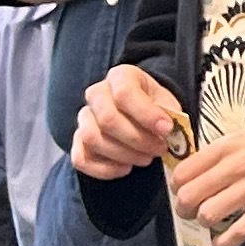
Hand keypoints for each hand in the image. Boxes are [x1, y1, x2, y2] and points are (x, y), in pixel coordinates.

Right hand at [74, 62, 187, 179]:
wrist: (143, 114)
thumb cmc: (156, 106)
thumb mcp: (167, 103)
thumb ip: (167, 114)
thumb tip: (166, 132)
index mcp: (120, 76)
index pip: (124, 94)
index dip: (146, 115)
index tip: (167, 129)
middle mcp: (97, 94)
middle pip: (107, 119)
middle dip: (137, 139)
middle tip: (159, 149)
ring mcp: (84, 118)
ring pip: (92, 138)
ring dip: (123, 154)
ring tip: (146, 158)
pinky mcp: (77, 142)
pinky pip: (80, 158)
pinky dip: (104, 169)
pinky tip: (126, 168)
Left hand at [169, 127, 244, 245]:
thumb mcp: (242, 137)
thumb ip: (217, 154)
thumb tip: (189, 174)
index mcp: (227, 146)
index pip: (183, 171)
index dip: (176, 185)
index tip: (180, 189)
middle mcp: (237, 166)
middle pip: (190, 196)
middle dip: (183, 208)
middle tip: (188, 210)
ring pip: (209, 214)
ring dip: (204, 221)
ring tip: (208, 220)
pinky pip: (239, 231)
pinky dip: (224, 241)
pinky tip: (220, 240)